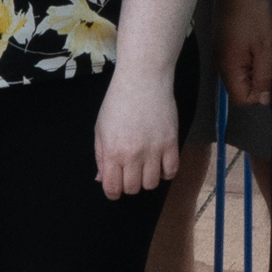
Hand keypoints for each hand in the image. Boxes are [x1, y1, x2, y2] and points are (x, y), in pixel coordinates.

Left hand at [94, 64, 179, 199]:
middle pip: (133, 188)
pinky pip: (171, 171)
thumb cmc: (118, 101)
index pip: (112, 188)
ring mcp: (153, 150)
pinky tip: (160, 162)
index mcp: (112, 151)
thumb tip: (101, 179)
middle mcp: (132, 154)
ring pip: (152, 184)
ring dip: (147, 179)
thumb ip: (100, 156)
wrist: (143, 79)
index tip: (115, 187)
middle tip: (129, 172)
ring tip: (145, 166)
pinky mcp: (171, 143)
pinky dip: (165, 172)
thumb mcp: (100, 128)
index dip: (112, 192)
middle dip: (129, 185)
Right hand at [216, 0, 271, 105]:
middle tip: (270, 60)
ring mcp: (218, 51)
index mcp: (228, 67)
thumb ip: (264, 76)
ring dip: (253, 67)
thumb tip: (264, 101)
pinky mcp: (221, 41)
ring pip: (237, 73)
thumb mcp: (265, 48)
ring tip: (264, 49)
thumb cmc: (253, 15)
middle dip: (257, 81)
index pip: (241, 99)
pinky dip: (247, 57)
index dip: (259, 94)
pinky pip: (234, 60)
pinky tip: (256, 41)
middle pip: (238, 87)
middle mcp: (219, 62)